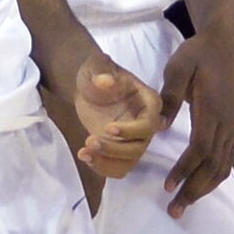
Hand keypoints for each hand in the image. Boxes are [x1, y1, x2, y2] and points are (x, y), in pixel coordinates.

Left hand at [73, 55, 167, 178]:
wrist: (87, 86)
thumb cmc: (96, 72)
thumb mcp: (96, 65)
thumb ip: (102, 71)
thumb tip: (106, 81)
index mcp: (149, 102)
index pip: (149, 124)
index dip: (131, 130)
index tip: (107, 128)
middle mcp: (146, 124)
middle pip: (139, 147)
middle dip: (114, 149)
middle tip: (90, 141)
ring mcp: (134, 140)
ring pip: (129, 162)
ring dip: (107, 163)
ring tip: (84, 153)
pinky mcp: (120, 150)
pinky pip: (118, 168)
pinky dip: (102, 167)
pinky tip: (84, 156)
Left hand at [159, 23, 233, 217]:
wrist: (226, 46)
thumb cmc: (198, 55)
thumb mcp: (178, 67)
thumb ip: (169, 96)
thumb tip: (159, 126)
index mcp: (213, 109)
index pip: (200, 148)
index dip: (185, 169)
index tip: (169, 186)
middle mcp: (227, 123)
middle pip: (213, 165)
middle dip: (194, 190)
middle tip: (175, 210)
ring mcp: (233, 126)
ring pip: (223, 166)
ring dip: (205, 188)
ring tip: (185, 205)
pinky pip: (228, 159)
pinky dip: (215, 177)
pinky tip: (203, 187)